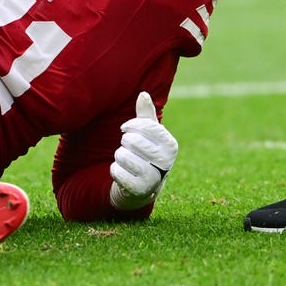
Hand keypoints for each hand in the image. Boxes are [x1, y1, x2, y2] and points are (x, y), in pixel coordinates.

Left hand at [109, 91, 177, 209]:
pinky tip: (122, 172)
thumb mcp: (149, 134)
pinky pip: (117, 172)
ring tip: (126, 160)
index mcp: (170, 145)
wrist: (144, 186)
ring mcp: (154, 179)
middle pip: (132, 141)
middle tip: (128, 147)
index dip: (131, 125)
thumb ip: (146, 115)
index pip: (146, 126)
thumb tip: (143, 94)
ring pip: (122, 156)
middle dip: (124, 142)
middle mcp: (166, 162)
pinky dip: (114, 170)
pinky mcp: (139, 191)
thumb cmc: (146, 152)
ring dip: (119, 156)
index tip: (126, 128)